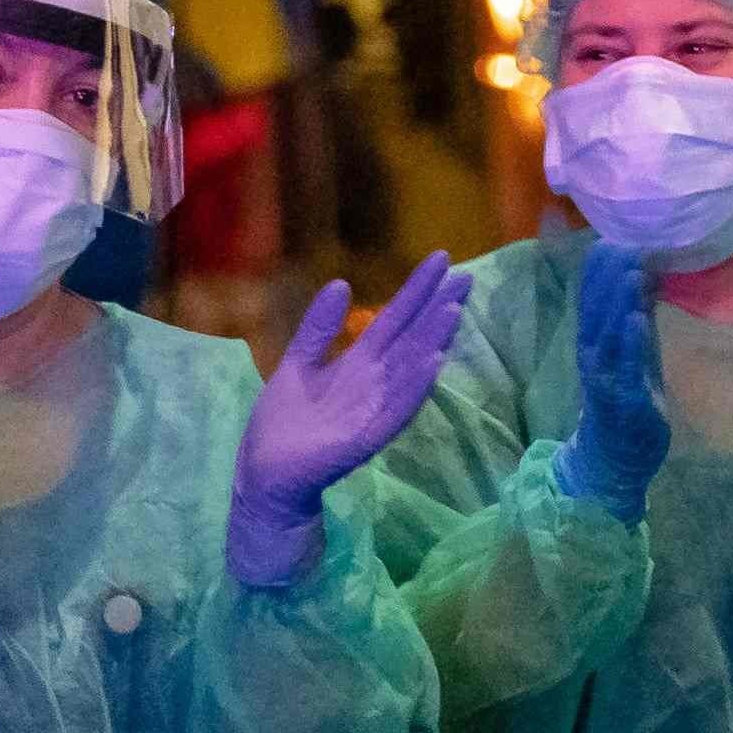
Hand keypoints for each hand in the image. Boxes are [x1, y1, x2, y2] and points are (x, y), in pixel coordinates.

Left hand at [234, 252, 476, 586]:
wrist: (265, 474)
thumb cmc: (283, 423)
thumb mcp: (297, 362)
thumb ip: (319, 328)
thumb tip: (341, 283)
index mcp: (358, 362)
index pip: (395, 319)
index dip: (418, 290)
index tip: (443, 258)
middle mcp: (374, 382)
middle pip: (412, 338)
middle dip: (438, 308)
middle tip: (467, 276)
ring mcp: (374, 410)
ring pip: (410, 370)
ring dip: (432, 342)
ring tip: (452, 310)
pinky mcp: (365, 438)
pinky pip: (396, 410)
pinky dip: (414, 387)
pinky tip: (431, 363)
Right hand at [557, 239, 671, 519]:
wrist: (615, 459)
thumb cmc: (627, 400)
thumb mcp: (634, 352)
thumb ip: (636, 315)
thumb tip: (645, 271)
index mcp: (598, 345)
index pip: (594, 303)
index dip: (599, 272)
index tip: (609, 238)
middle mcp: (595, 359)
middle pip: (597, 313)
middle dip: (607, 278)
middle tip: (619, 243)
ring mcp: (606, 381)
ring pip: (607, 337)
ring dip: (617, 303)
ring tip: (631, 272)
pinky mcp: (623, 402)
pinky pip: (624, 371)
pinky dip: (628, 345)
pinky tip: (635, 320)